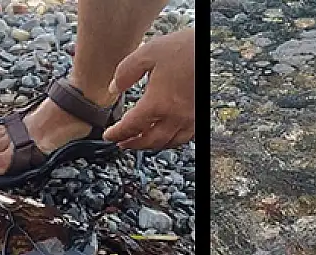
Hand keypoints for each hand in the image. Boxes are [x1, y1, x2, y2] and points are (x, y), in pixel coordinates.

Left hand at [103, 28, 194, 149]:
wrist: (206, 47)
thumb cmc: (181, 48)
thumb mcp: (145, 54)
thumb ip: (124, 73)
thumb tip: (113, 88)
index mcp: (158, 102)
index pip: (131, 127)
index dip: (117, 133)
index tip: (109, 135)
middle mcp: (174, 115)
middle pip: (149, 141)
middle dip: (133, 144)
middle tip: (122, 143)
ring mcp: (189, 118)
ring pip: (167, 143)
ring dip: (151, 146)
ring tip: (140, 142)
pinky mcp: (198, 116)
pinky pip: (184, 138)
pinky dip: (170, 142)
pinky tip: (165, 136)